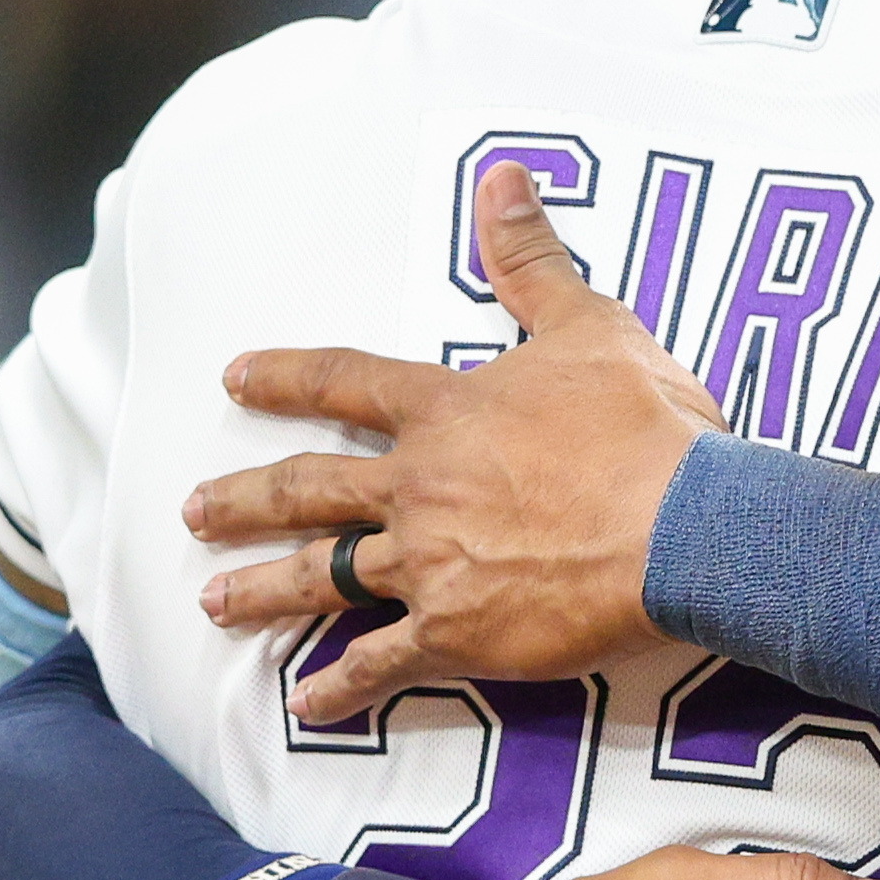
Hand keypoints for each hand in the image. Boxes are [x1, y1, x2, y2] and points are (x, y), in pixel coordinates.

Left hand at [187, 161, 728, 718]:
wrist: (684, 527)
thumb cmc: (646, 428)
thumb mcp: (592, 326)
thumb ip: (532, 259)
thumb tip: (501, 176)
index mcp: (448, 412)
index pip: (348, 383)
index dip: (289, 377)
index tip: (236, 379)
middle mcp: (419, 488)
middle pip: (310, 490)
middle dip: (246, 498)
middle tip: (194, 511)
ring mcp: (430, 565)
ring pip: (324, 578)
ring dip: (263, 591)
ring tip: (213, 603)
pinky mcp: (459, 633)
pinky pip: (382, 663)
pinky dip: (341, 687)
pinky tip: (305, 703)